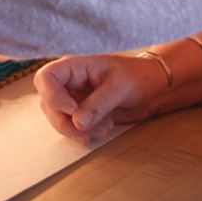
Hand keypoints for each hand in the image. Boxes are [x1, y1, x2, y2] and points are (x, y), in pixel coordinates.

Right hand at [34, 54, 170, 144]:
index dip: (53, 96)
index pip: (46, 77)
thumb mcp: (120, 86)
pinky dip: (85, 134)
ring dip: (76, 130)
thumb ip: (98, 103)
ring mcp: (75, 98)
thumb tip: (77, 122)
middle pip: (48, 103)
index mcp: (75, 66)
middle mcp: (70, 82)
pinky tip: (105, 128)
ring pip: (58, 118)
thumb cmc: (139, 76)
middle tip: (85, 131)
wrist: (154, 88)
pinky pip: (73, 127)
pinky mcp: (83, 114)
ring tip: (104, 128)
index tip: (72, 110)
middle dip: (64, 122)